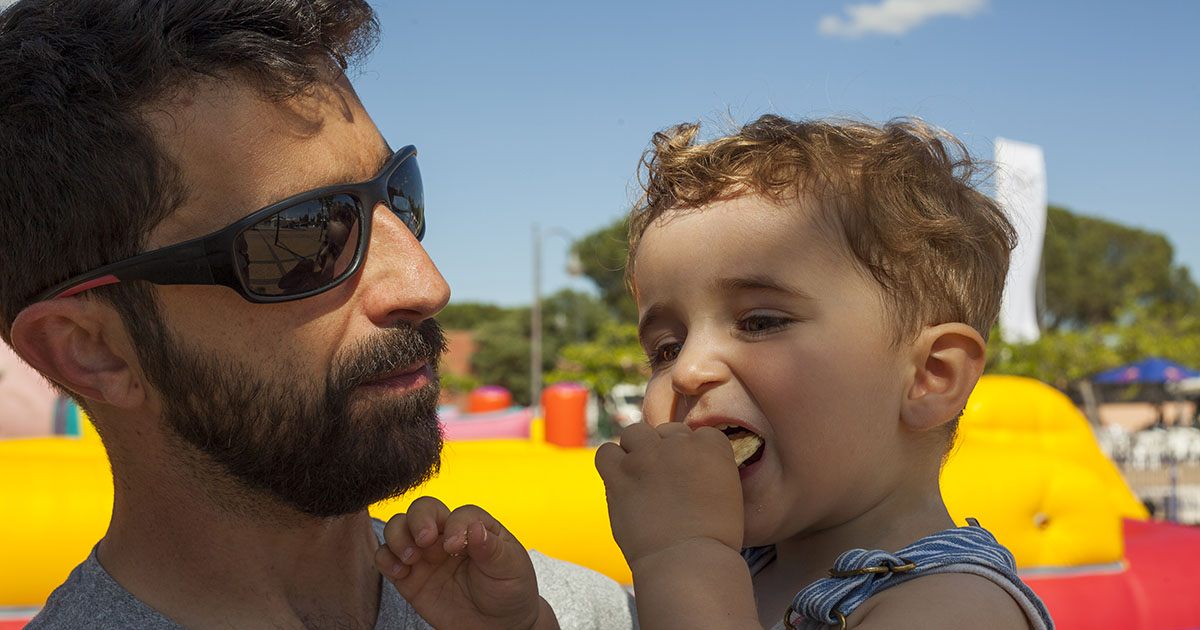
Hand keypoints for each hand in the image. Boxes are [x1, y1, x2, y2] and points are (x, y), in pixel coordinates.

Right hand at [375, 497, 556, 629]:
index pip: (459, 514)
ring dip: (398, 536)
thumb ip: (491, 549)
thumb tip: (475, 528)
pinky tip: (400, 572)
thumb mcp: (509, 568)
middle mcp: (446, 535)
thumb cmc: (509, 589)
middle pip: (423, 510)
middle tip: (425, 541)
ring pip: (399, 528)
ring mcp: (426, 555)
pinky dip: (385, 559)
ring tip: (411, 558)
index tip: (456, 545)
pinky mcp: (409, 577)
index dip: (455, 525)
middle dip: (419, 520)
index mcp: (473, 526)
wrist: (499, 625)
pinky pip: (386, 559)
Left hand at [594, 422, 744, 568]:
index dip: (693, 453)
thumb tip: (689, 468)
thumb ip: (709, 470)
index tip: (690, 474)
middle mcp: (678, 444)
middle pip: (666, 431)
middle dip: (665, 450)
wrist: (687, 561)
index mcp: (712, 446)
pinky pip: (606, 453)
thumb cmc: (714, 538)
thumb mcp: (728, 493)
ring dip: (636, 449)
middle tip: (664, 479)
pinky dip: (611, 463)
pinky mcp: (619, 475)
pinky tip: (619, 479)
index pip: (699, 434)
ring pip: (634, 433)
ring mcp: (645, 457)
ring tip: (639, 473)